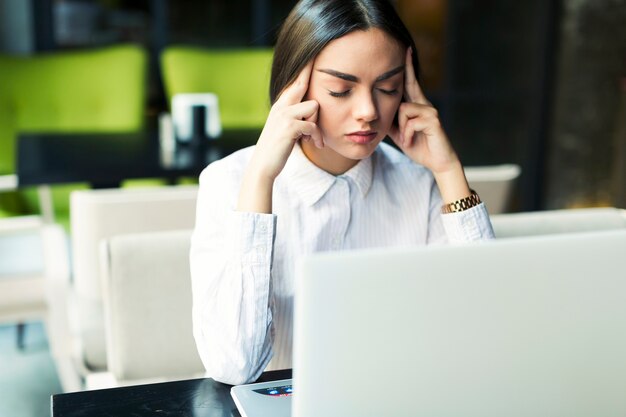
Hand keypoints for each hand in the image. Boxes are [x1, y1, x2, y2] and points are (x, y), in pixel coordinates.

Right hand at [249, 61, 323, 181]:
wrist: (263, 166)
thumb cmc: (276, 149)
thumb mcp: (283, 128)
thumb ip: (294, 116)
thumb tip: (311, 109)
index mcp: (280, 105)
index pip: (294, 82)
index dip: (304, 68)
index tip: (313, 53)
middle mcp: (280, 106)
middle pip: (302, 84)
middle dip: (312, 78)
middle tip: (322, 70)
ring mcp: (284, 115)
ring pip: (314, 106)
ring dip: (317, 123)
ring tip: (311, 137)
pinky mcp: (289, 127)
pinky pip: (313, 125)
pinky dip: (317, 137)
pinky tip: (315, 145)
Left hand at [388, 48, 459, 174]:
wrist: (437, 161)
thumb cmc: (419, 146)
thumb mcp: (400, 134)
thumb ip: (392, 122)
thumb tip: (379, 113)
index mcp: (417, 106)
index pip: (410, 84)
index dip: (407, 68)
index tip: (405, 50)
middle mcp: (425, 104)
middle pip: (408, 87)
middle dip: (407, 70)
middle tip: (405, 52)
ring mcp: (430, 111)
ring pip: (403, 109)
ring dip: (401, 130)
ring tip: (407, 140)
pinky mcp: (433, 120)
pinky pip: (410, 122)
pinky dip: (407, 135)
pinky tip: (411, 142)